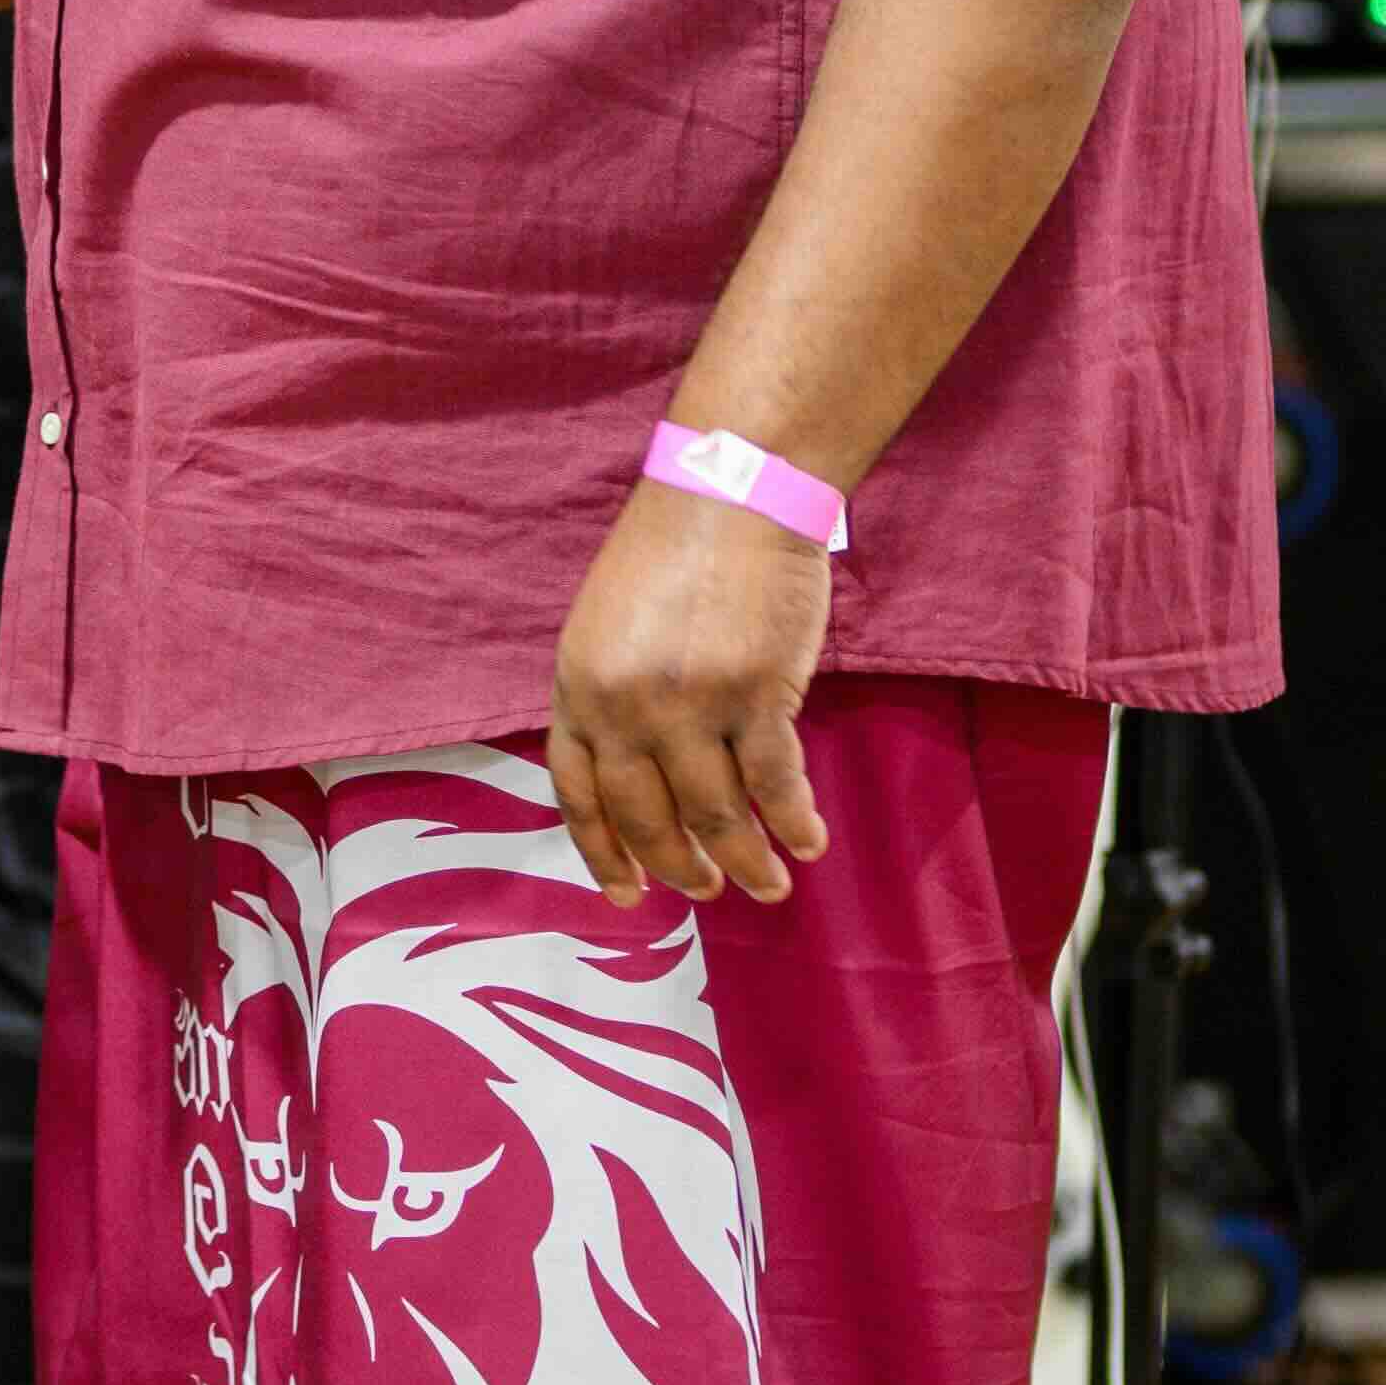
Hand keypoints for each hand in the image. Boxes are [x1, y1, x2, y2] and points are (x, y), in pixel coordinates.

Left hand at [547, 481, 834, 908]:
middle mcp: (623, 706)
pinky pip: (775, 786)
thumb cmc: (674, 552)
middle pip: (648, 818)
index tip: (627, 895)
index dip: (602, 852)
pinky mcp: (755, 696)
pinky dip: (794, 823)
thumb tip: (639, 780)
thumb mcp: (606, 625)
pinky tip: (808, 841)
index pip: (579, 794)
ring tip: (768, 886)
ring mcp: (689, 705)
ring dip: (746, 864)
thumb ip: (610, 698)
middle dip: (680, 867)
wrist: (733, 490)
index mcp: (577, 686)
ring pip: (717, 816)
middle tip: (707, 891)